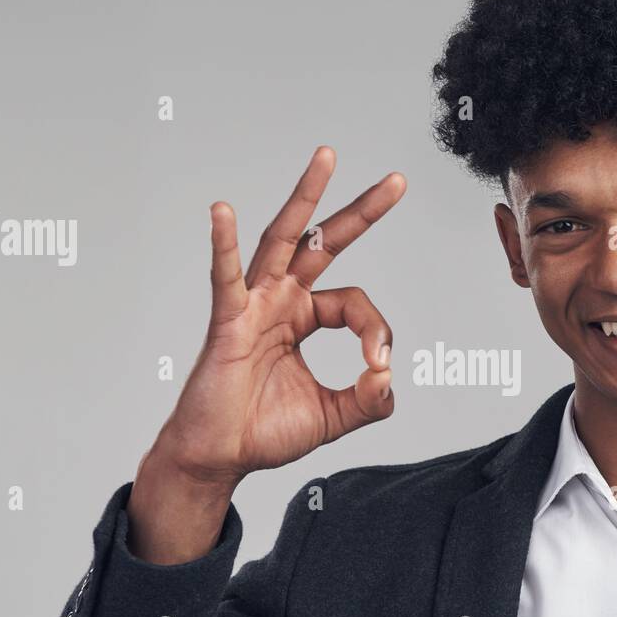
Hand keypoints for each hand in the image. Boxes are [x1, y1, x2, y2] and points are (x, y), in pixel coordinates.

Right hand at [127, 147, 404, 562]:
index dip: (375, 330)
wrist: (219, 457)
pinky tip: (222, 210)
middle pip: (324, 243)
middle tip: (397, 181)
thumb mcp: (333, 416)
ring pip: (282, 240)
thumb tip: (388, 376)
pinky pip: (224, 277)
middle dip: (361, 211)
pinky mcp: (226, 321)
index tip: (378, 365)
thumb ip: (369, 399)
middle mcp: (281, 301)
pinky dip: (222, 243)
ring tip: (327, 159)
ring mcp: (253, 305)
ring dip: (305, 198)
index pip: (355, 304)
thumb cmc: (264, 432)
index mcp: (304, 317)